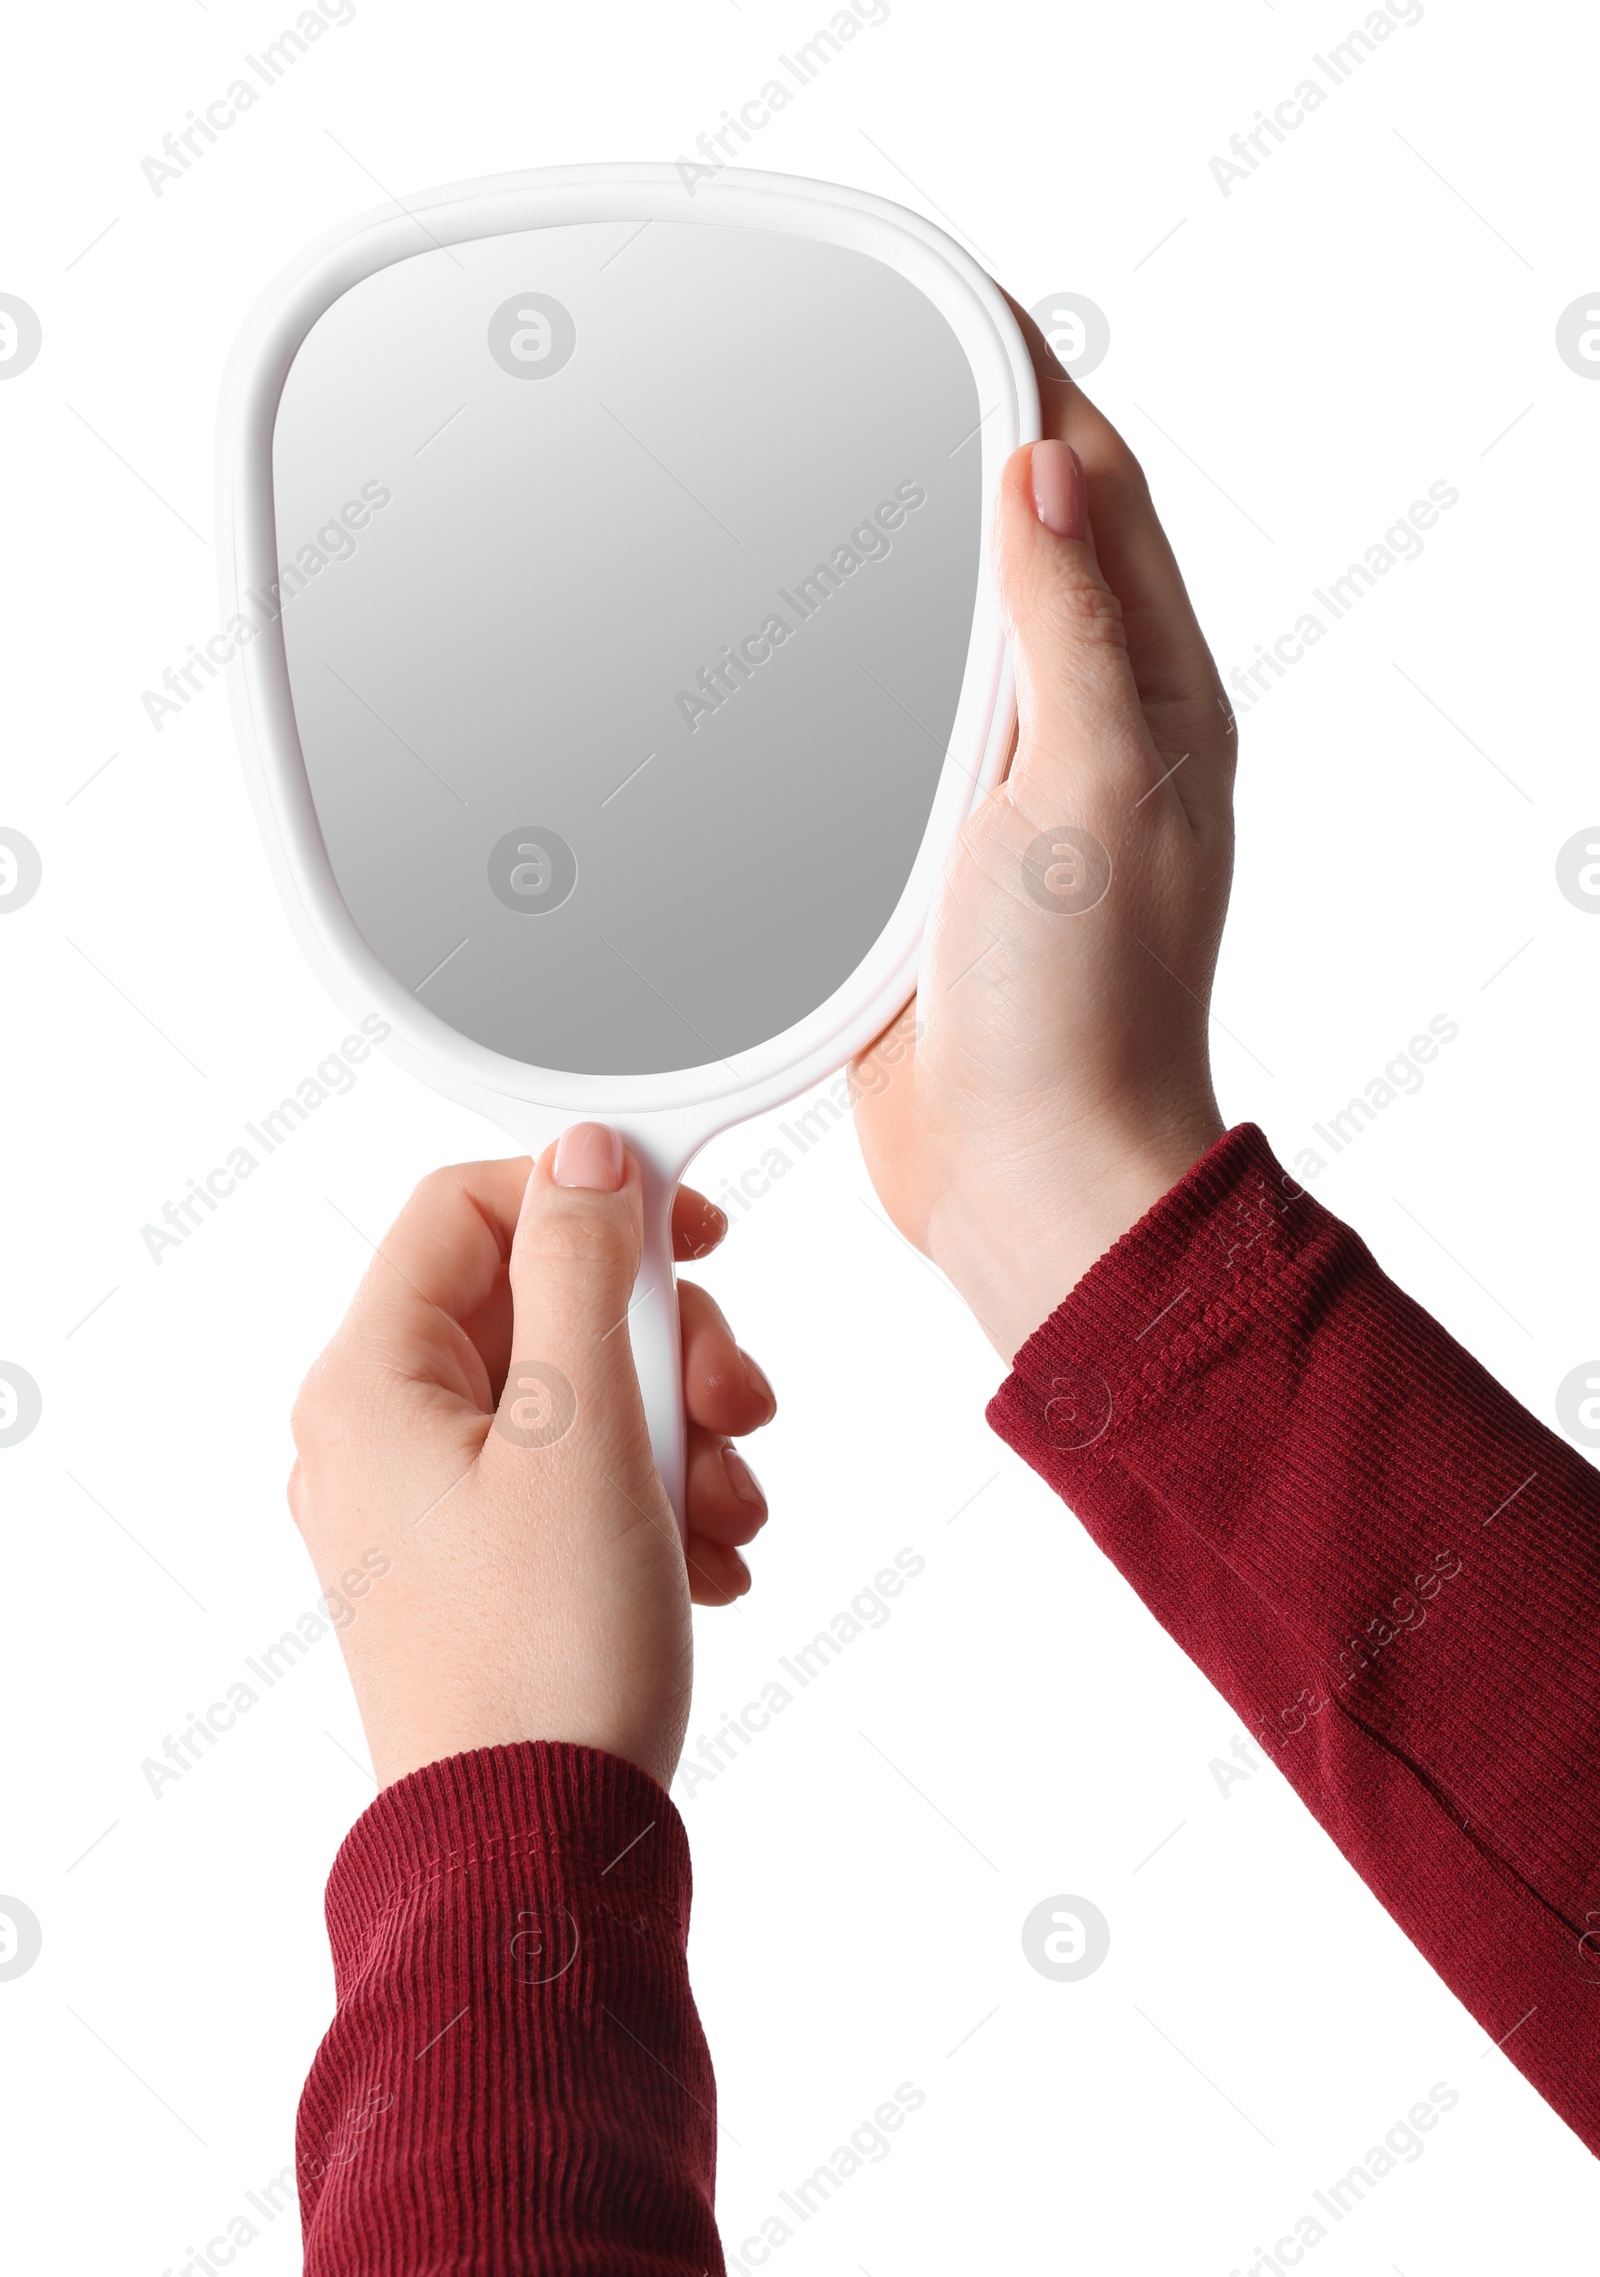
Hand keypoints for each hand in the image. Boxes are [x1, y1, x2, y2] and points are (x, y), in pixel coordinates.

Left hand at [286, 1124, 775, 1791]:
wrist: (536, 1856)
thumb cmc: (545, 1661)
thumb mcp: (583, 1435)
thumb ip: (583, 1272)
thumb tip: (581, 1156)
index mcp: (369, 1382)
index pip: (468, 1207)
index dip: (587, 1197)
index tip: (691, 1233)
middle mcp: (379, 1433)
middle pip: (538, 1303)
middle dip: (660, 1345)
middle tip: (733, 1403)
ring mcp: (426, 1504)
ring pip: (574, 1394)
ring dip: (674, 1431)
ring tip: (728, 1508)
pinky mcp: (477, 1564)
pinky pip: (573, 1477)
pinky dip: (651, 1498)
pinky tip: (705, 1558)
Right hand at [852, 303, 1236, 1362]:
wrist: (1025, 1175)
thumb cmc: (1078, 1012)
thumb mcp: (1088, 793)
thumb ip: (1071, 629)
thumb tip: (1039, 468)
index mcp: (1152, 697)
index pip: (1097, 489)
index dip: (1025, 379)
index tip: (937, 301)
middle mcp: (1087, 730)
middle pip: (1021, 540)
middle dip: (949, 441)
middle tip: (848, 359)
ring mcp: (1005, 793)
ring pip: (945, 629)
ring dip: (887, 547)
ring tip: (798, 460)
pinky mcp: (931, 857)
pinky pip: (887, 729)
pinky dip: (841, 669)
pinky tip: (770, 645)